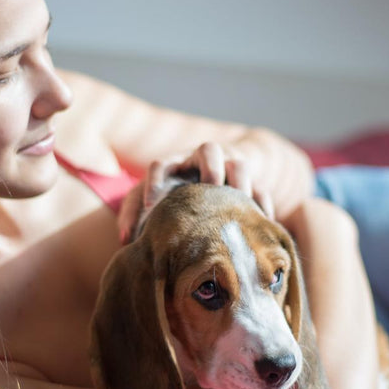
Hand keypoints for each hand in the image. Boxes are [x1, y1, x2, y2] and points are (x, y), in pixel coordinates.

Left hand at [117, 141, 275, 242]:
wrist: (213, 189)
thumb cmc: (175, 200)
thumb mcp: (154, 204)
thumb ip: (135, 217)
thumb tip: (125, 240)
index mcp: (175, 166)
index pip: (161, 164)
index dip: (154, 181)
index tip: (152, 205)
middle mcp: (203, 162)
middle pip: (208, 149)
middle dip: (210, 166)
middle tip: (212, 185)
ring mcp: (230, 170)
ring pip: (240, 163)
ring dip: (241, 181)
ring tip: (241, 204)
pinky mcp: (252, 184)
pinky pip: (262, 188)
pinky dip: (262, 203)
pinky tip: (264, 222)